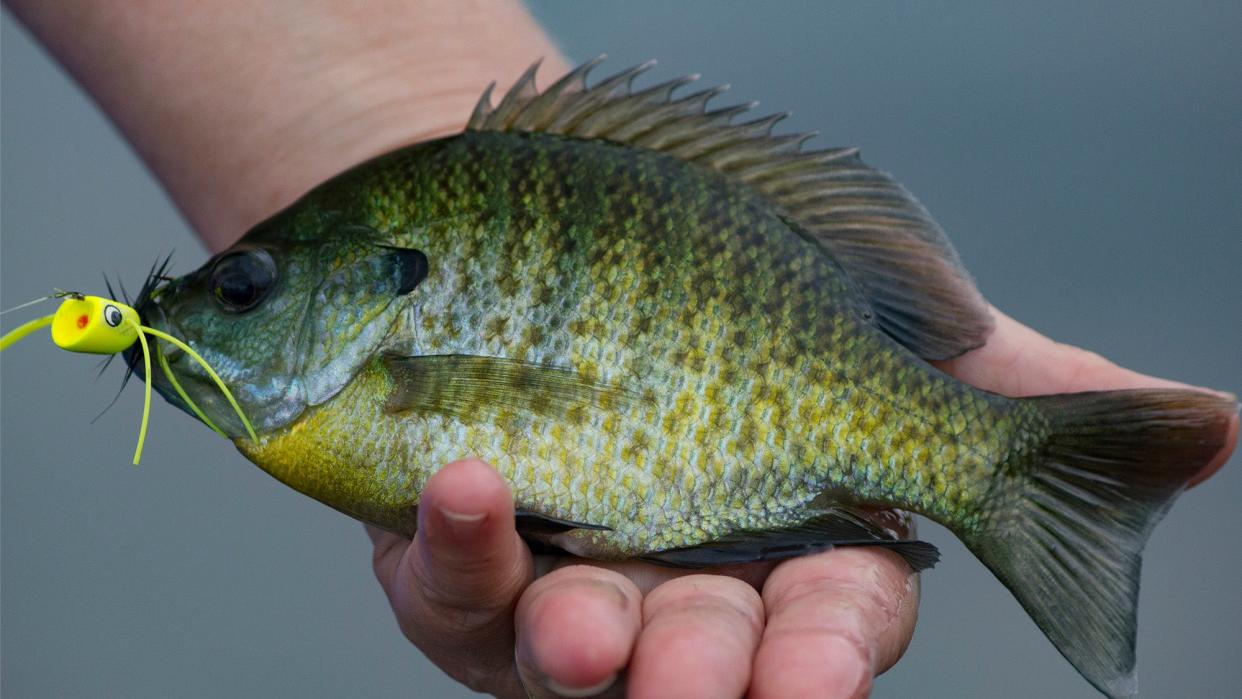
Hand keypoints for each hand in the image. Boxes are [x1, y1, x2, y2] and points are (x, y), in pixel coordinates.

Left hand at [367, 309, 1236, 697]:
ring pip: (575, 645)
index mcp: (800, 553)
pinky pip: (457, 570)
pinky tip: (464, 476)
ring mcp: (573, 584)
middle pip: (707, 655)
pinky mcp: (468, 561)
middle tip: (697, 677)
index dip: (831, 653)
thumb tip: (1218, 427)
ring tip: (580, 629)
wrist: (588, 249)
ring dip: (577, 640)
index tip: (822, 671)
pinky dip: (463, 535)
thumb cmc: (756, 303)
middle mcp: (690, 588)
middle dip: (707, 673)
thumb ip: (1022, 398)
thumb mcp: (895, 338)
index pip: (836, 621)